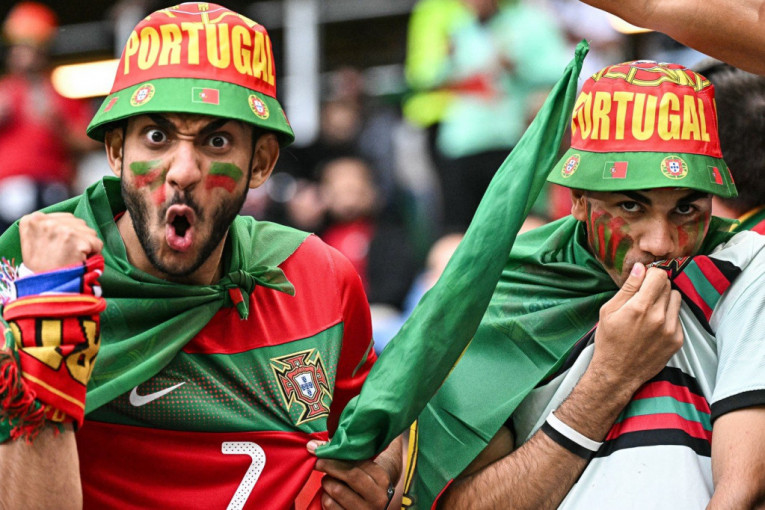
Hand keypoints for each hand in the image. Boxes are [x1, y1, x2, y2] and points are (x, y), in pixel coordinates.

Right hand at [19, 212, 102, 272]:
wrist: (45, 288)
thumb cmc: (42, 268)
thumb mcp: (34, 242)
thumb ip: (47, 227)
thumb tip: (68, 220)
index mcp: (32, 220)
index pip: (65, 218)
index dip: (68, 234)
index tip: (59, 248)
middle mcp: (47, 222)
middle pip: (78, 223)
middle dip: (78, 238)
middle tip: (66, 255)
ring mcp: (63, 230)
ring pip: (89, 232)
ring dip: (86, 245)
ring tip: (72, 258)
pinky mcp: (78, 241)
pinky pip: (97, 244)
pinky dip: (94, 254)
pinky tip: (80, 261)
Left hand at [307, 440, 392, 509]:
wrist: (374, 508)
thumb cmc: (366, 480)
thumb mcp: (367, 466)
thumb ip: (352, 452)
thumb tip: (319, 441)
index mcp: (382, 479)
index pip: (356, 464)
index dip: (335, 456)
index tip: (319, 449)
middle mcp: (377, 497)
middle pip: (347, 475)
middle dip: (329, 466)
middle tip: (317, 461)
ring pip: (336, 490)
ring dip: (327, 482)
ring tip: (329, 479)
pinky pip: (330, 505)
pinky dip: (325, 497)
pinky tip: (330, 494)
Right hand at [590, 262, 683, 393]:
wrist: (618, 372)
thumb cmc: (609, 340)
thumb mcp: (608, 311)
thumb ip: (627, 288)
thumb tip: (640, 268)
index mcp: (640, 307)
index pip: (659, 275)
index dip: (651, 275)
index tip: (644, 280)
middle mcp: (659, 317)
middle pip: (668, 285)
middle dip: (656, 287)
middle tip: (643, 297)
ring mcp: (671, 329)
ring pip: (676, 299)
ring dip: (665, 300)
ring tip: (650, 311)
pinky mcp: (677, 340)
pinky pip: (678, 317)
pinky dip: (668, 316)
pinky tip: (655, 326)